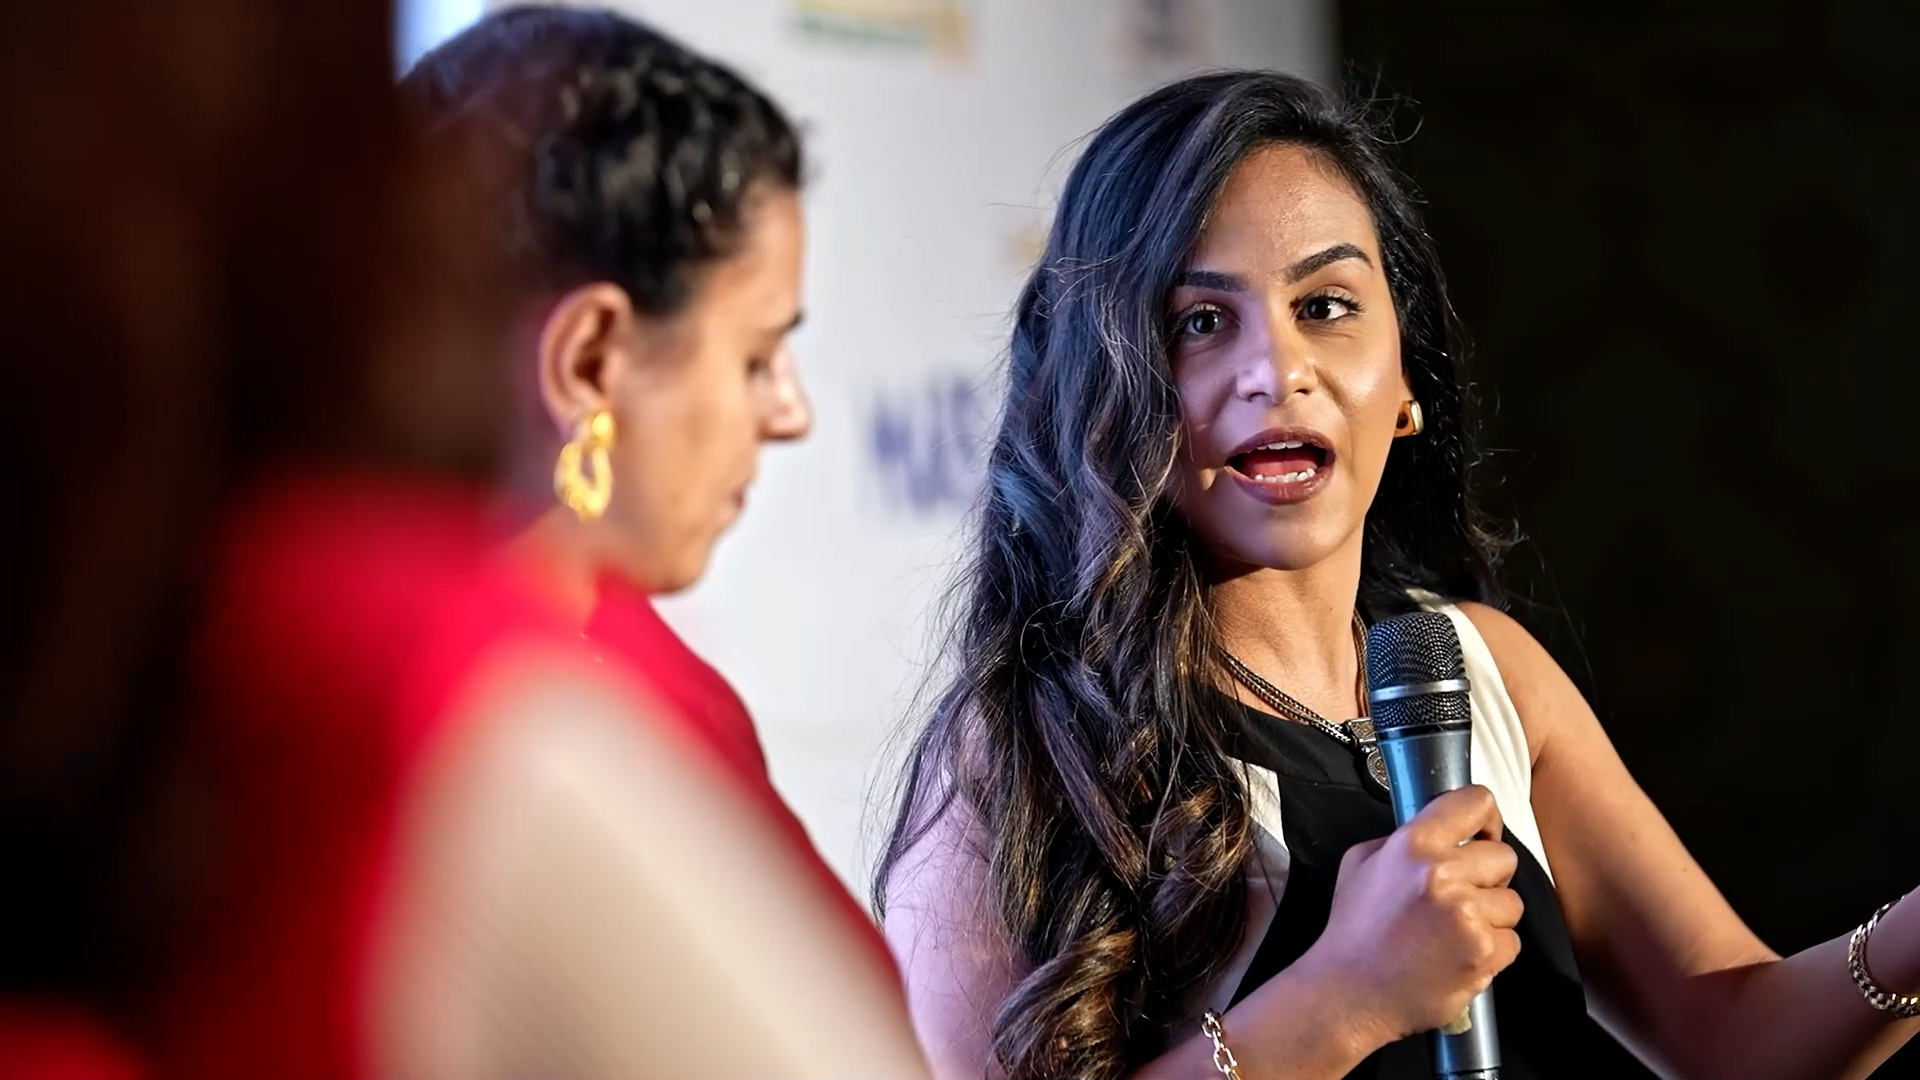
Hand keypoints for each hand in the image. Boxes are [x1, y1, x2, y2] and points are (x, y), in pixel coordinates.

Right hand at [1300, 785, 1523, 1043]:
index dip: (1486, 819)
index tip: (1482, 835)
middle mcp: (1443, 873)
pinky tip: (1457, 956)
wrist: (1348, 992)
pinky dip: (1491, 951)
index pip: (1475, 801)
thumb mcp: (1361, 863)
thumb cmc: (1355, 929)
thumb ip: (1404, 839)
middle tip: (1460, 897)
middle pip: (1504, 858)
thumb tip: (1445, 832)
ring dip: (1491, 917)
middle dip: (1487, 877)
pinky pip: (1512, 941)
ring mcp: (1466, 914)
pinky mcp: (1483, 952)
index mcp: (1413, 844)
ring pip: (1512, 903)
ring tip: (1453, 932)